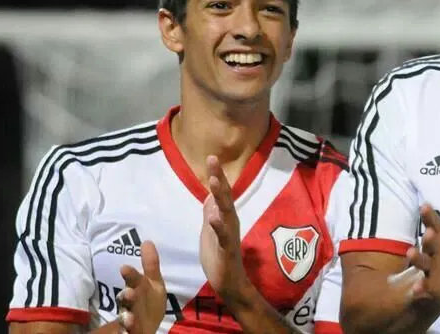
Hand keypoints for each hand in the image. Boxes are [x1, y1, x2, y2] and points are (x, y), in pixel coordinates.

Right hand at [116, 241, 166, 333]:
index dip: (130, 275)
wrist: (146, 326)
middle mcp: (130, 304)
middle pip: (126, 299)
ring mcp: (129, 319)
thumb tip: (147, 241)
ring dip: (127, 317)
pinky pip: (128, 332)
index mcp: (136, 289)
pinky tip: (128, 332)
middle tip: (128, 293)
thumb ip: (150, 264)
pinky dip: (128, 332)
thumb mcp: (153, 283)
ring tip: (128, 318)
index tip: (124, 268)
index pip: (133, 280)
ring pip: (125, 318)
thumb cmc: (148, 300)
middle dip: (127, 296)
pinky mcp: (131, 332)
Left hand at [200, 155, 249, 303]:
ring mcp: (230, 234)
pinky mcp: (227, 250)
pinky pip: (223, 236)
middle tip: (213, 159)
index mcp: (225, 216)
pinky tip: (213, 217)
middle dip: (219, 178)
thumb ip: (211, 212)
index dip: (217, 174)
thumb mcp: (211, 230)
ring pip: (226, 212)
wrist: (229, 283)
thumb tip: (210, 195)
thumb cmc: (219, 256)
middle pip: (225, 196)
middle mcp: (230, 221)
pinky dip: (218, 226)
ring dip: (221, 196)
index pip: (222, 192)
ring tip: (215, 181)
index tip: (211, 157)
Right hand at [403, 173, 439, 307]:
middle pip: (429, 242)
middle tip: (428, 231)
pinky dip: (419, 288)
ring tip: (411, 253)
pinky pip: (423, 287)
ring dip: (417, 258)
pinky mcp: (430, 286)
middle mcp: (432, 250)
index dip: (430, 216)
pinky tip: (417, 288)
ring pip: (422, 262)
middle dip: (428, 237)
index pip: (434, 223)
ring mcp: (430, 268)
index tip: (425, 205)